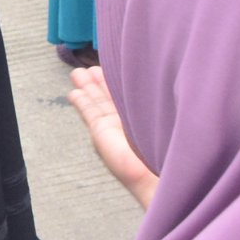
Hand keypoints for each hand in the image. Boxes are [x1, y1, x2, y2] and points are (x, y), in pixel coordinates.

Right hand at [67, 68, 157, 208]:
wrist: (155, 172)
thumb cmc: (166, 144)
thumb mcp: (158, 115)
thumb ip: (151, 101)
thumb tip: (154, 79)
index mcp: (141, 118)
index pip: (127, 96)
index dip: (117, 82)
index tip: (111, 67)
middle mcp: (126, 122)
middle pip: (108, 98)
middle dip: (98, 82)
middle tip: (88, 68)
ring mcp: (111, 128)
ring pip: (95, 103)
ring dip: (87, 88)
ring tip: (77, 73)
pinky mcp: (100, 132)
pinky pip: (88, 113)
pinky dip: (81, 102)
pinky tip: (74, 94)